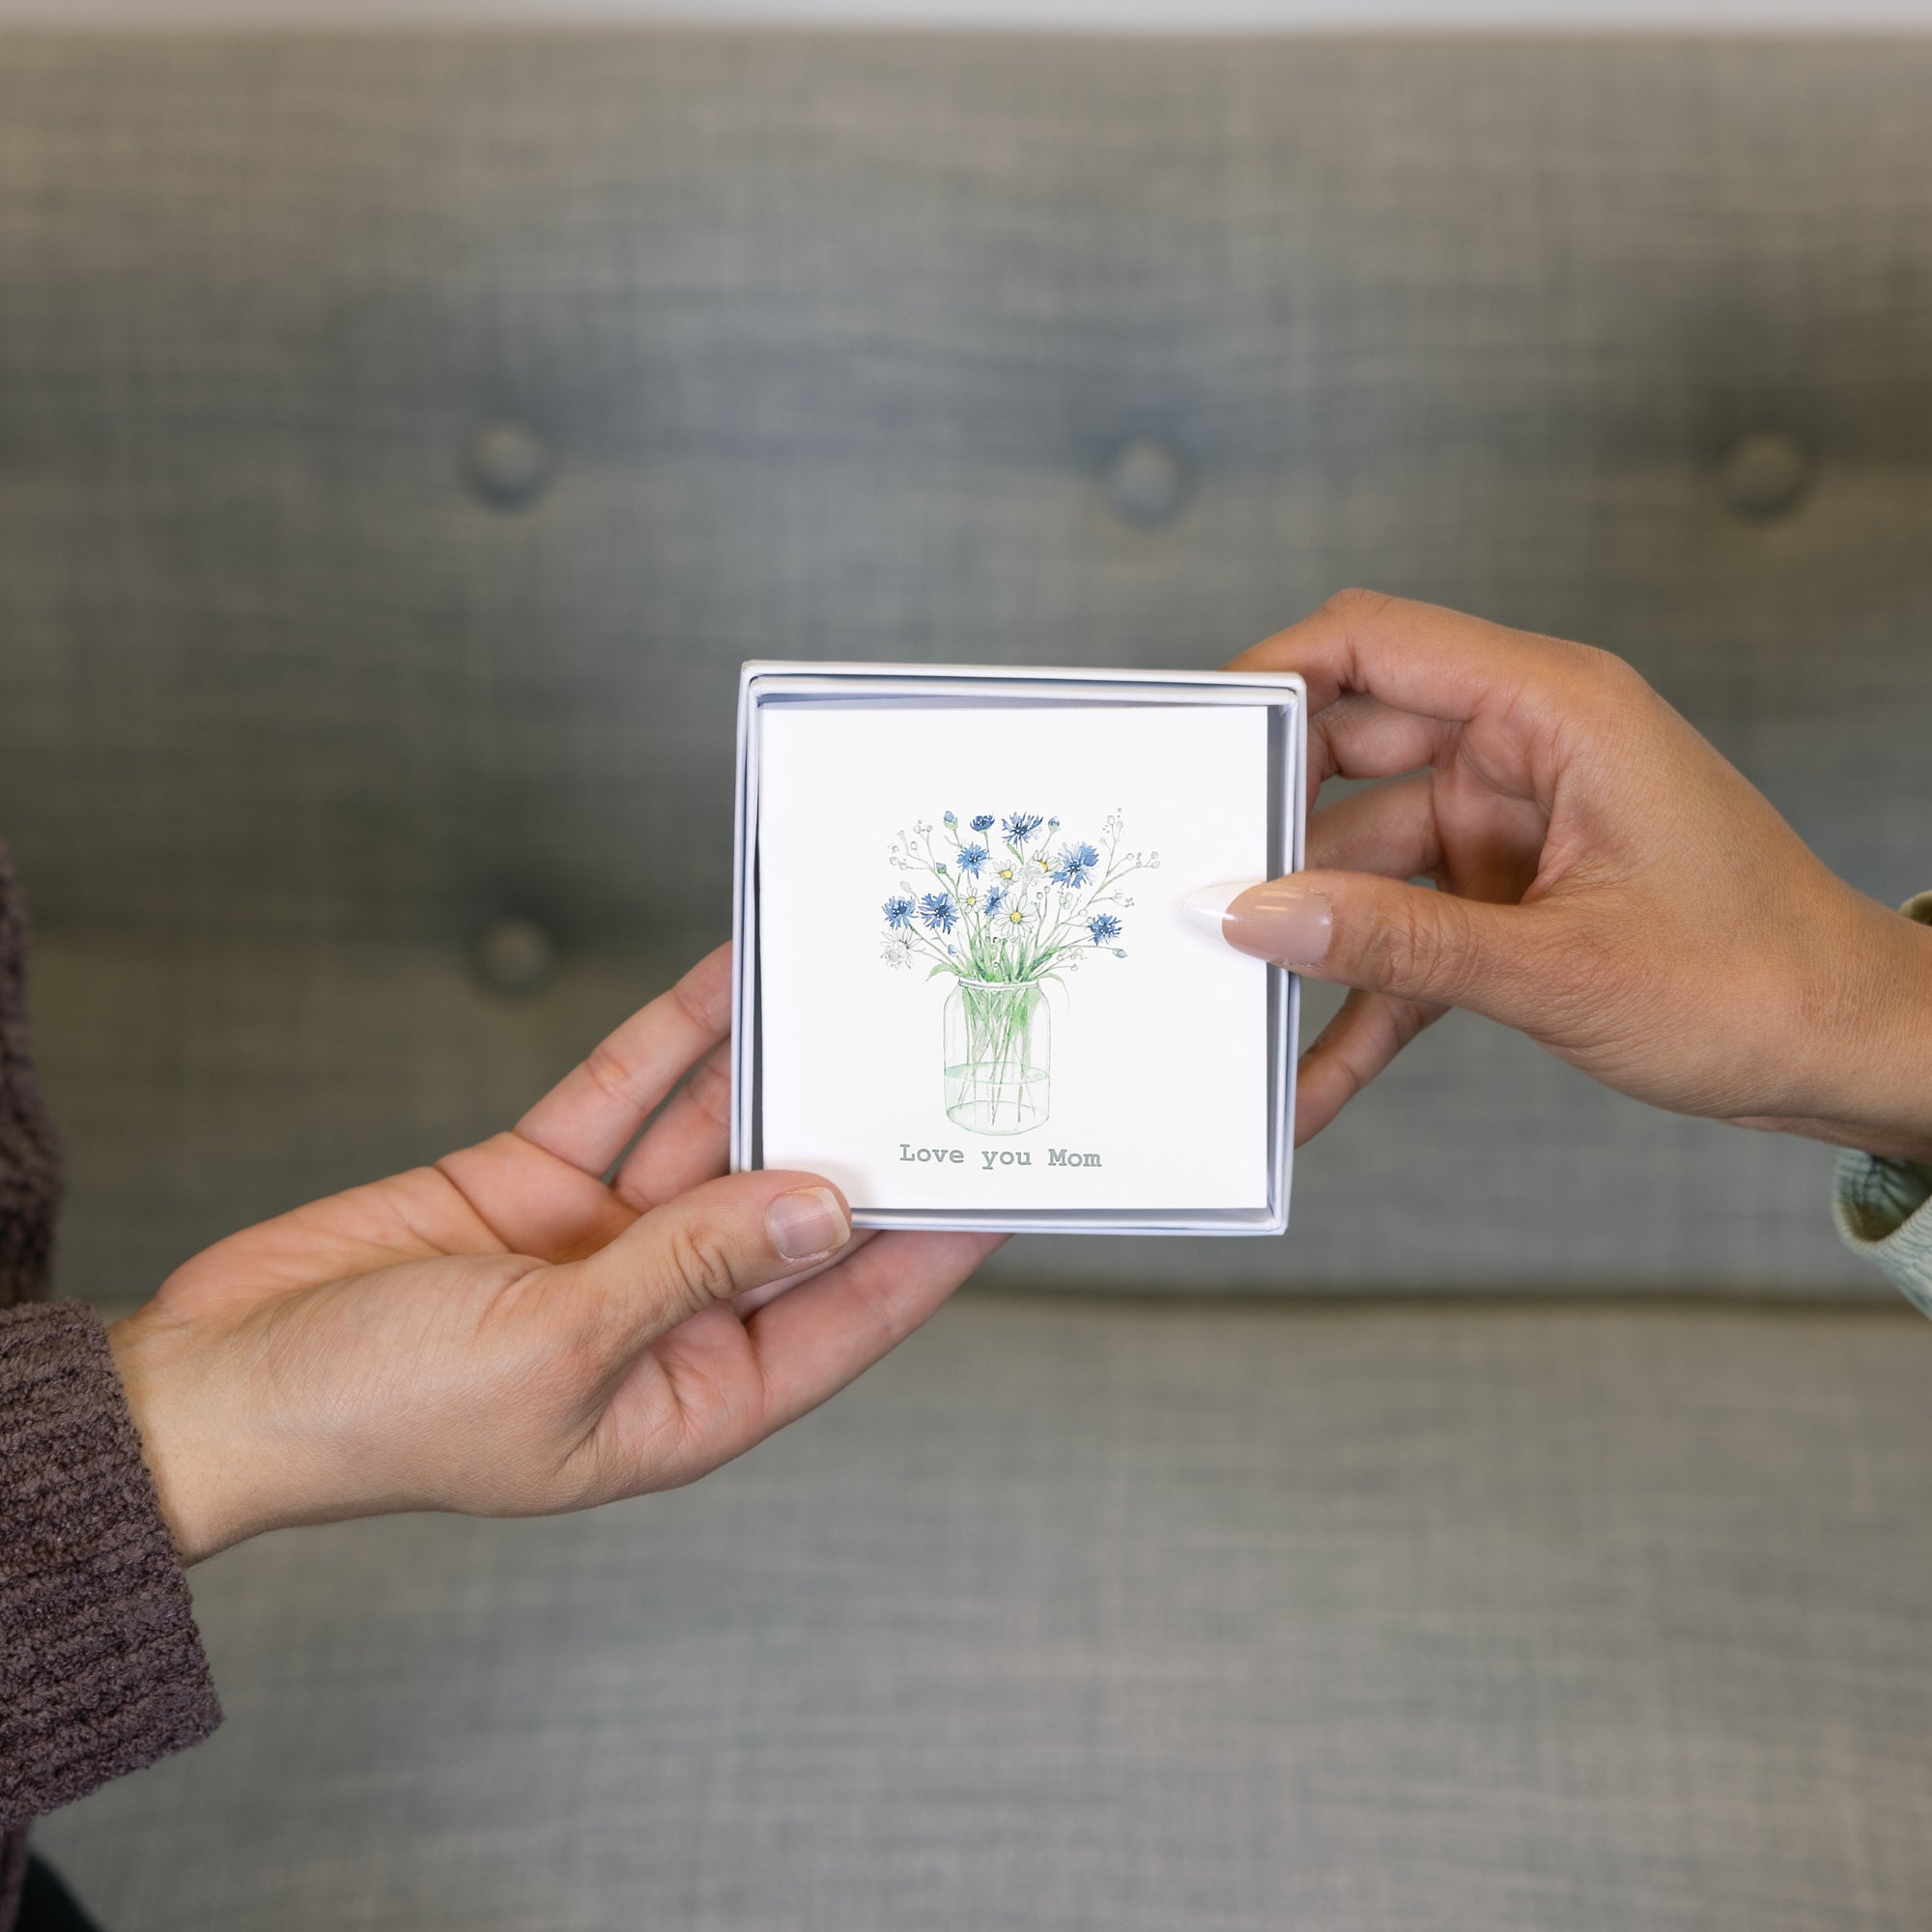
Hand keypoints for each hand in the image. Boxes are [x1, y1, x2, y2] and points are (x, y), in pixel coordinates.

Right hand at [109, 947, 999, 1563]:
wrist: (217, 1383)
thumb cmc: (375, 1417)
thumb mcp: (558, 1349)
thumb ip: (695, 1268)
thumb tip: (822, 1210)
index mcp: (691, 1396)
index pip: (845, 1314)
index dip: (928, 1250)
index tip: (1002, 1186)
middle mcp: (665, 1315)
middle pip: (788, 1211)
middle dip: (852, 1138)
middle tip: (928, 1055)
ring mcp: (603, 1241)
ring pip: (712, 1134)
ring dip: (768, 1065)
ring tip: (839, 988)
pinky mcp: (538, 1179)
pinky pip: (626, 1093)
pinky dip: (673, 1036)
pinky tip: (728, 979)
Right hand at [1206, 590, 1931, 1161]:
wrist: (1852, 1054)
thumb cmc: (1758, 981)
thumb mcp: (1558, 969)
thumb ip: (1395, 942)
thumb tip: (1256, 918)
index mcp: (1555, 711)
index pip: (1377, 641)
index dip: (1271, 674)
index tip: (1191, 738)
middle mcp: (1524, 754)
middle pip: (1350, 755)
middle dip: (1267, 828)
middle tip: (1181, 885)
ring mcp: (1513, 830)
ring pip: (1366, 865)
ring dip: (1310, 945)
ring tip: (1229, 1009)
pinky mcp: (1512, 902)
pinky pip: (1409, 943)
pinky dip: (1364, 1004)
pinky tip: (1311, 1078)